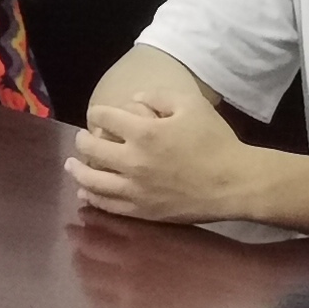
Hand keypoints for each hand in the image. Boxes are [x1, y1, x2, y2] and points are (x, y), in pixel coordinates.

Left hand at [67, 93, 255, 224]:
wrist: (236, 183)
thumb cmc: (215, 141)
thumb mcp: (190, 104)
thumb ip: (158, 96)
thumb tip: (133, 100)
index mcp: (143, 133)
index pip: (104, 118)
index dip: (98, 113)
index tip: (99, 115)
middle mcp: (133, 162)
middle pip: (92, 150)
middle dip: (83, 141)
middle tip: (82, 139)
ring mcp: (137, 189)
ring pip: (94, 181)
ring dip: (79, 171)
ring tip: (72, 166)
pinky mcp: (145, 211)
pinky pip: (110, 206)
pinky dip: (94, 198)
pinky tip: (87, 193)